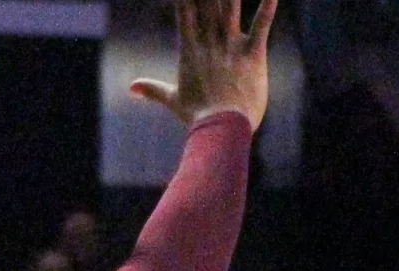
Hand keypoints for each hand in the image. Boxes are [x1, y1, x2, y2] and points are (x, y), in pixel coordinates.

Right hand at [132, 0, 278, 129]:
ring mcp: (231, 45)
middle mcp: (209, 40)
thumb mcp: (173, 99)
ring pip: (229, 6)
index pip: (184, 8)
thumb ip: (153, 89)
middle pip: (206, 1)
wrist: (221, 129)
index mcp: (190, 46)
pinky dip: (268, 7)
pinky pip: (261, 25)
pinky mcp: (253, 55)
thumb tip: (130, 89)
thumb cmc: (198, 117)